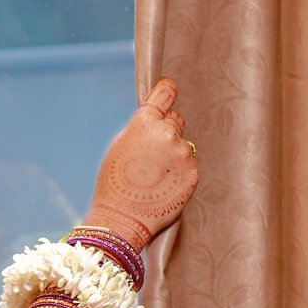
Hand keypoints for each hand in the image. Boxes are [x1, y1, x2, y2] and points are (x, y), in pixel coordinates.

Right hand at [84, 77, 198, 252]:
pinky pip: (188, 165)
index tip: (170, 89)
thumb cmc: (115, 181)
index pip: (165, 93)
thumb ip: (141, 127)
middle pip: (176, 119)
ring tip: (156, 175)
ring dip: (174, 154)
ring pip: (183, 145)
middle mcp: (167, 133)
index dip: (167, 90)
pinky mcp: (193, 174)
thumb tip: (156, 119)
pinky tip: (164, 185)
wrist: (123, 218)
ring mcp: (183, 154)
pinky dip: (179, 172)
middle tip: (153, 152)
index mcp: (145, 121)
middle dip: (168, 130)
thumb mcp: (120, 144)